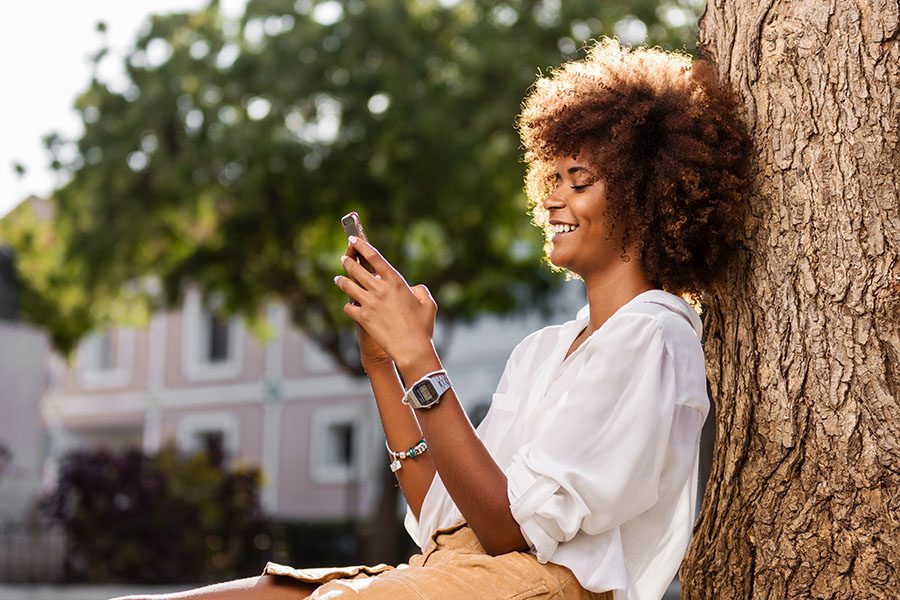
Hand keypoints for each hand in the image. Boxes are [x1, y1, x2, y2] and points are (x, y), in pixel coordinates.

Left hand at [334, 236, 436, 369]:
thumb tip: (413, 288)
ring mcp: (370, 303)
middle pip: (357, 269)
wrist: (411, 349)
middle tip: (344, 258)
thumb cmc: (423, 327)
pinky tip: (349, 305)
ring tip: (338, 278)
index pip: (374, 257)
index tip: (353, 239)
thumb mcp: (428, 304)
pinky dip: (348, 305)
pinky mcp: (363, 318)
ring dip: (342, 280)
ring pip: (348, 286)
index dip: (362, 246)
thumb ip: (421, 290)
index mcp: (396, 282)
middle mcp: (380, 289)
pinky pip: (348, 307)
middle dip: (348, 261)